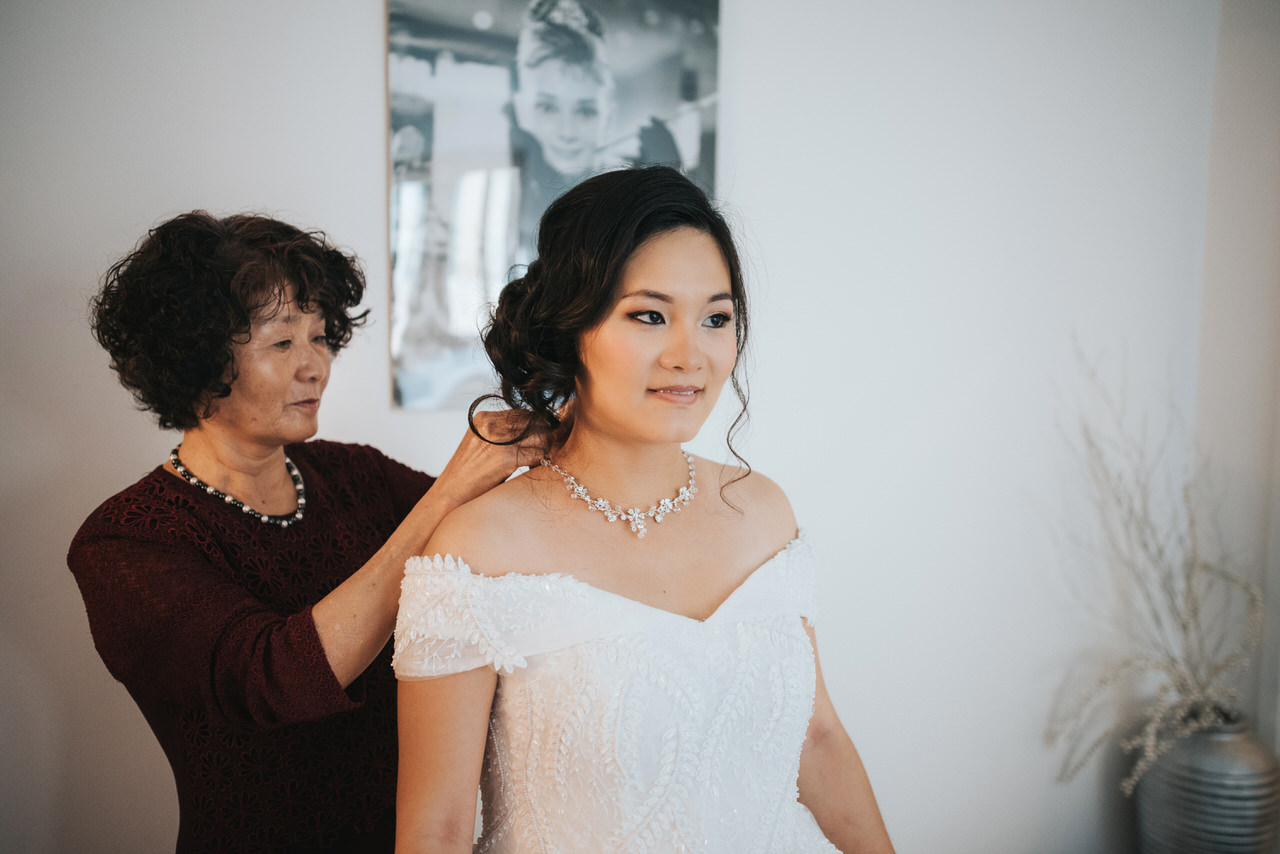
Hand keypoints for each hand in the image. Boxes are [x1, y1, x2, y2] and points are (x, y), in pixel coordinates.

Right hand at [430, 409, 551, 509]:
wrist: (450, 494)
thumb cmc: (468, 474)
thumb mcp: (480, 443)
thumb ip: (501, 432)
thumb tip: (533, 429)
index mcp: (484, 417)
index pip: (523, 414)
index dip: (536, 426)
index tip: (541, 439)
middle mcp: (490, 423)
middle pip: (534, 421)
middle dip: (543, 435)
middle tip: (544, 449)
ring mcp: (498, 439)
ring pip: (540, 436)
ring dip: (544, 448)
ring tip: (537, 460)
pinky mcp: (506, 457)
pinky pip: (538, 453)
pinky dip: (540, 461)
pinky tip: (532, 468)